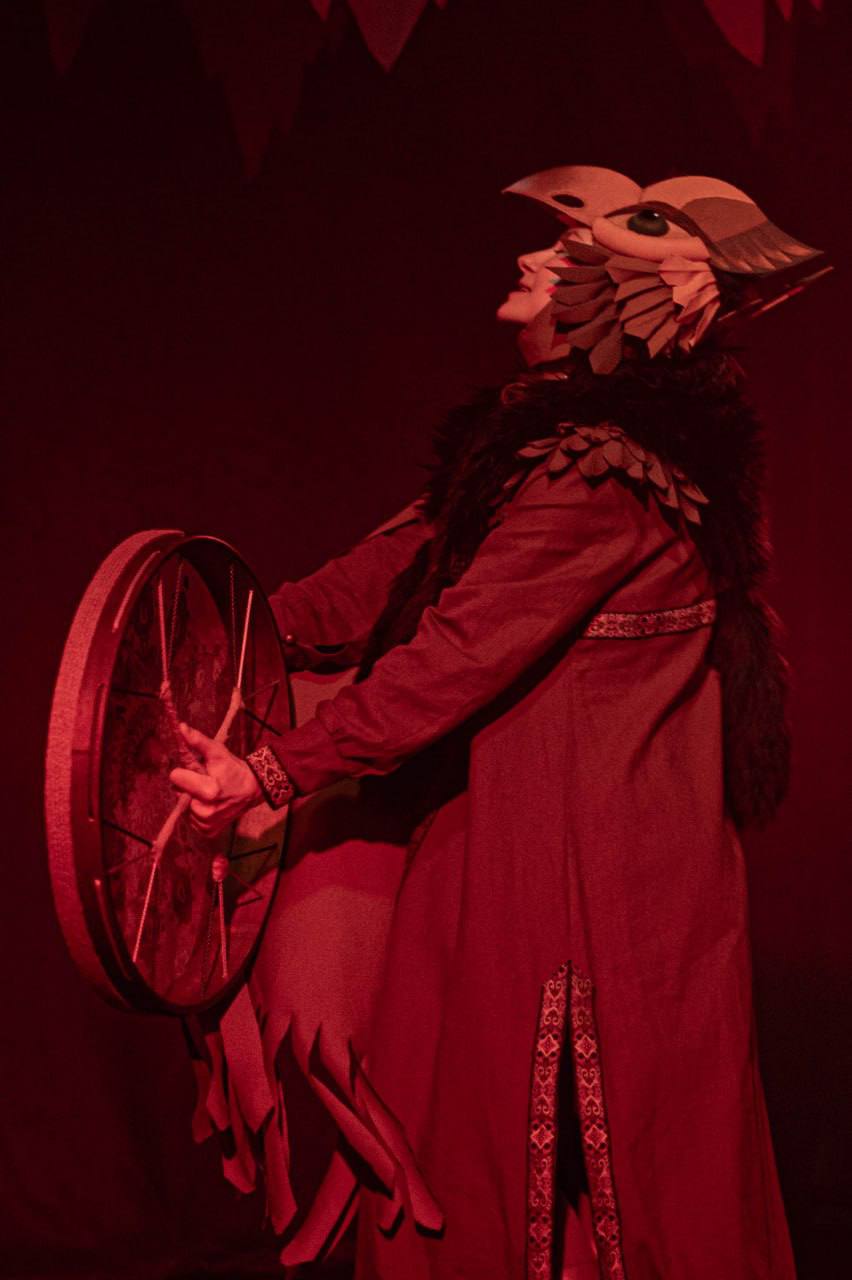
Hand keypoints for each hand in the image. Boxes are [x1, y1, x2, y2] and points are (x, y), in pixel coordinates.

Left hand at [169, 722, 261, 837]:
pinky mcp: (207, 832)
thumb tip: (180, 727)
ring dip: (192, 798)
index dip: (185, 772)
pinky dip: (197, 810)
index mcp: (208, 791)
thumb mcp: (217, 752)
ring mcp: (206, 824)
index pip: (175, 778)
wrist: (252, 790)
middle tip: (206, 782)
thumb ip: (198, 741)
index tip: (199, 771)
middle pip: (177, 793)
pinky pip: (190, 819)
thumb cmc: (233, 768)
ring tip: (209, 793)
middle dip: (188, 786)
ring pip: (183, 807)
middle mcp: (206, 812)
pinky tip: (210, 804)